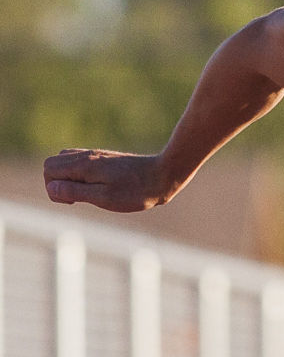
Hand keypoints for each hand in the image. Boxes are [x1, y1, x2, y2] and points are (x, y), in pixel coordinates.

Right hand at [43, 149, 178, 211]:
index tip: (74, 201)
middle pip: (53, 163)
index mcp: (84, 165)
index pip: (49, 169)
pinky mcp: (104, 159)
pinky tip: (95, 186)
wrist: (163, 175)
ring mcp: (95, 155)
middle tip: (78, 199)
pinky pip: (79, 162)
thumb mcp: (105, 197)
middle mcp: (86, 156)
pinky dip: (78, 175)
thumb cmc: (136, 191)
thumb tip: (52, 188)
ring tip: (86, 194)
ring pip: (65, 161)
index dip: (53, 188)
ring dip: (67, 178)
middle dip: (56, 183)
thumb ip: (76, 192)